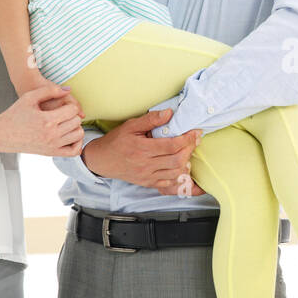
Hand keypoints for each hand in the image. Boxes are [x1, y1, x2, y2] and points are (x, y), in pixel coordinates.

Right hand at [0, 84, 83, 156]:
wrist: (1, 134)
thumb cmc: (14, 114)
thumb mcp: (29, 97)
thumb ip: (50, 90)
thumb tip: (68, 89)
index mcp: (46, 120)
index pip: (73, 110)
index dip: (70, 104)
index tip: (63, 105)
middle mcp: (51, 135)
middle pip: (77, 122)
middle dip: (73, 115)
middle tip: (63, 113)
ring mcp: (52, 146)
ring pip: (78, 135)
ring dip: (76, 127)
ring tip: (66, 122)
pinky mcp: (51, 153)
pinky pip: (74, 151)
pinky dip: (77, 143)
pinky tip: (69, 135)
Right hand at [82, 108, 206, 195]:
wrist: (102, 160)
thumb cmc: (116, 141)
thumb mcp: (131, 125)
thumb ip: (151, 119)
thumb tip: (170, 113)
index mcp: (142, 149)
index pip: (172, 145)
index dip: (187, 138)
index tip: (195, 132)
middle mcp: (146, 165)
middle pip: (177, 160)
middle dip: (190, 149)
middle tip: (194, 140)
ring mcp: (147, 176)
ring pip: (175, 173)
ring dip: (186, 162)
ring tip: (188, 151)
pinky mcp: (148, 183)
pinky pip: (169, 184)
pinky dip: (179, 176)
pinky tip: (182, 166)